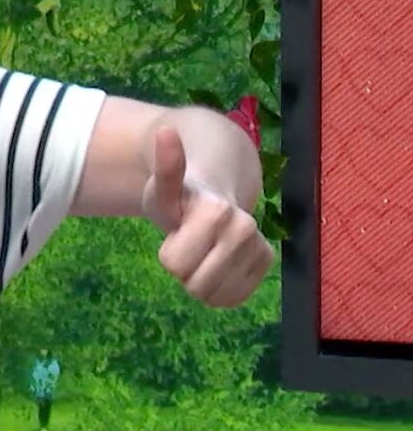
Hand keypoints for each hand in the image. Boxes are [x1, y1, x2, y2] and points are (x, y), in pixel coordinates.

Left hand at [141, 126, 274, 307]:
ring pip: (214, 296)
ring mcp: (260, 247)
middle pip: (195, 285)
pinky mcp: (267, 264)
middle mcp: (246, 228)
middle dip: (184, 268)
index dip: (169, 254)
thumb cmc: (183, 194)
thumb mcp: (164, 186)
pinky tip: (218, 263)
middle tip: (189, 242)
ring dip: (201, 279)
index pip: (174, 266)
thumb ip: (165, 167)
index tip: (177, 232)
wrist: (217, 190)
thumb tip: (165, 131)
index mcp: (217, 211)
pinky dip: (218, 289)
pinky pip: (231, 299)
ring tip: (203, 249)